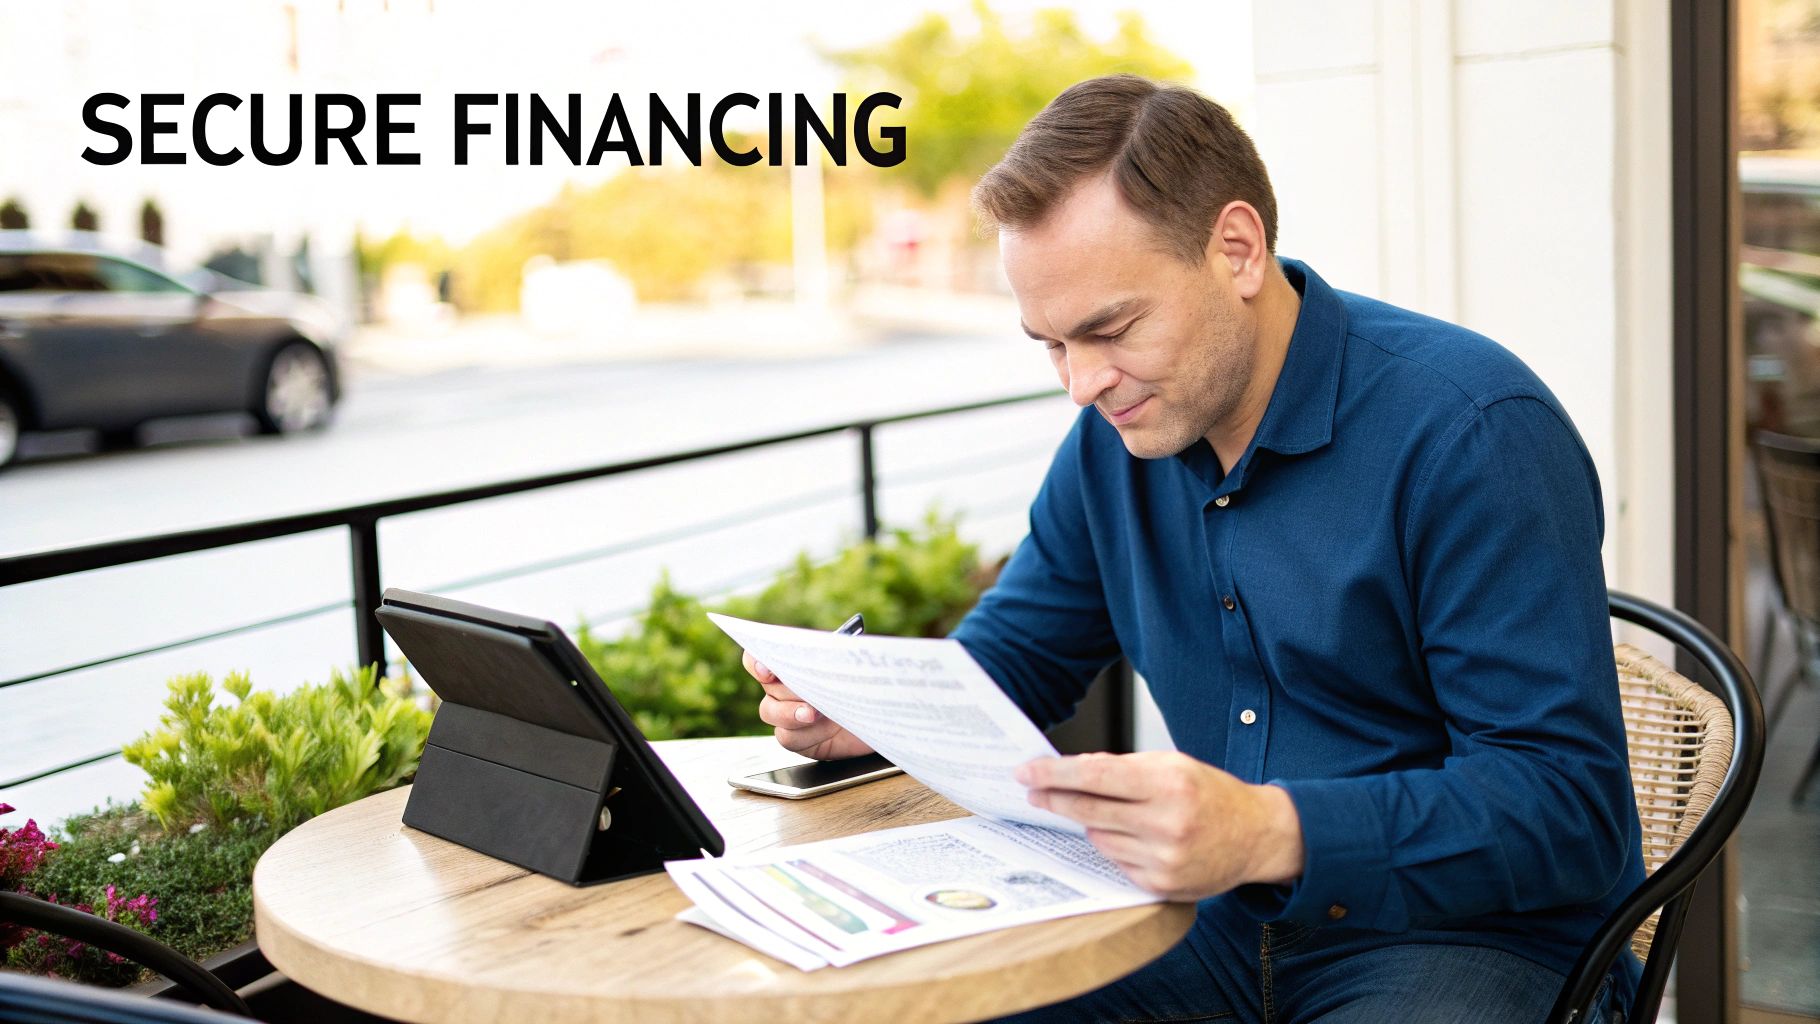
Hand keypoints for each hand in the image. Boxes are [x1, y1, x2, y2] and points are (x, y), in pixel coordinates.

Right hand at [744, 649, 874, 760]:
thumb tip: (830, 648)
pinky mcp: (800, 740)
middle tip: (807, 689)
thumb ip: (836, 654)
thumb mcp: (855, 665)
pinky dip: (806, 733)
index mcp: (794, 663)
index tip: (767, 669)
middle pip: (769, 686)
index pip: (758, 657)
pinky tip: (825, 728)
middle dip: (787, 687)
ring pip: (770, 712)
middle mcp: (785, 688)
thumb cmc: (869, 685)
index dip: (756, 661)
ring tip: (812, 713)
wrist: (884, 718)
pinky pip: (788, 737)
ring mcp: (789, 715)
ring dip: (790, 713)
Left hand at [1015, 751, 1304, 900]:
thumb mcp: (1173, 765)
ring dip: (1091, 824)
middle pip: (1089, 811)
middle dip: (1054, 799)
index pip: (1096, 776)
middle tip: (1032, 791)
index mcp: (1170, 783)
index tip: (1026, 771)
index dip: (1055, 774)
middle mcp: (1168, 824)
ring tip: (1111, 812)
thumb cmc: (1211, 794)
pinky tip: (1132, 836)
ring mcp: (1164, 860)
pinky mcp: (1162, 886)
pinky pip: (1116, 863)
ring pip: (1098, 839)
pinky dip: (1115, 846)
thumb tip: (1070, 772)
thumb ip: (1124, 768)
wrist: (1256, 836)